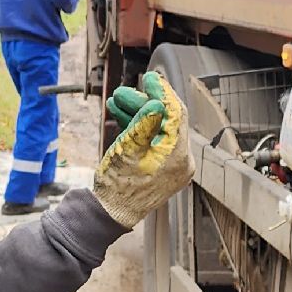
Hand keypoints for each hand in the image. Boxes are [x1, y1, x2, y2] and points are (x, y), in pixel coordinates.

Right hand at [94, 72, 195, 227]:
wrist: (109, 214)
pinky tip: (121, 114)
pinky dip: (140, 129)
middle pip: (167, 120)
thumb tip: (158, 103)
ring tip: (116, 101)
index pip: (176, 114)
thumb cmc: (117, 186)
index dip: (163, 93)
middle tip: (123, 92)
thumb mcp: (128, 149)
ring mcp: (173, 165)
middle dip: (144, 103)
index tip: (150, 77)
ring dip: (138, 114)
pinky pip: (154, 141)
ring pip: (158, 129)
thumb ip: (144, 124)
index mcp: (178, 157)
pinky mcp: (163, 168)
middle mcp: (181, 161)